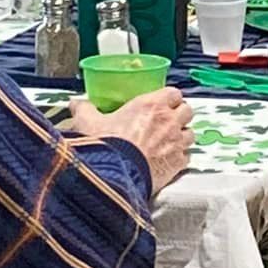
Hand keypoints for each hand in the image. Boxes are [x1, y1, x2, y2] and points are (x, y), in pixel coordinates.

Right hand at [67, 90, 193, 194]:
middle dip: (180, 115)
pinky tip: (170, 161)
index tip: (163, 104)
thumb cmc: (107, 146)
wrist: (116, 175)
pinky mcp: (178, 162)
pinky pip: (187, 156)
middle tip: (169, 121)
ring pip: (191, 133)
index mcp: (151, 105)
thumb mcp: (90, 123)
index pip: (174, 93)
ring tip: (172, 141)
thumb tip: (75, 104)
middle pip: (187, 110)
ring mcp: (176, 141)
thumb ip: (85, 110)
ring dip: (183, 136)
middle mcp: (168, 120)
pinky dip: (181, 158)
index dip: (169, 98)